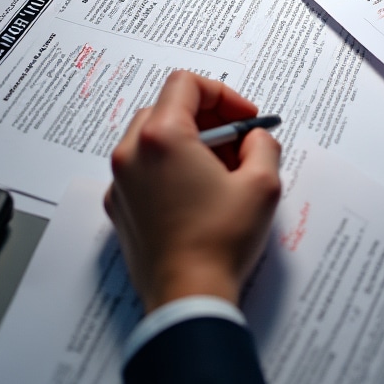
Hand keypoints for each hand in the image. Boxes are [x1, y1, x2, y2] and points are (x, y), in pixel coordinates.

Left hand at [104, 70, 281, 312]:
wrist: (188, 298)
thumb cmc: (221, 242)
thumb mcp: (263, 184)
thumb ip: (263, 145)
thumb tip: (254, 139)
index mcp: (163, 137)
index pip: (187, 84)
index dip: (223, 94)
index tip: (245, 119)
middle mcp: (132, 154)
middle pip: (168, 108)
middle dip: (208, 120)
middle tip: (237, 144)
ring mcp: (121, 182)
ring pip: (153, 139)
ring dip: (188, 144)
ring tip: (220, 173)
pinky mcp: (120, 208)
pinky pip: (143, 170)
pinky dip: (169, 170)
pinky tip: (197, 196)